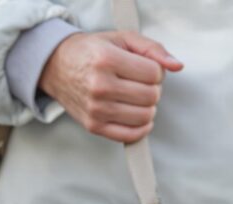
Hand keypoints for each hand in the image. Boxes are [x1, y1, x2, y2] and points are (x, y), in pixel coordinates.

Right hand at [38, 31, 182, 142]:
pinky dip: (141, 127)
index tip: (144, 68)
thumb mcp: (122, 38)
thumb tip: (176, 65)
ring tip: (135, 96)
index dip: (155, 71)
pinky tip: (135, 114)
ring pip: (145, 116)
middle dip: (152, 88)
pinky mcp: (94, 125)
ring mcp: (96, 108)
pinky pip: (131, 135)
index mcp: (107, 59)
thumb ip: (153, 48)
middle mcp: (100, 85)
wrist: (56, 65)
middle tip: (139, 83)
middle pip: (152, 96)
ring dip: (147, 107)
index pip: (154, 73)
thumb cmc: (92, 52)